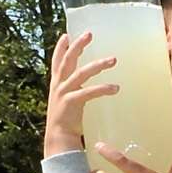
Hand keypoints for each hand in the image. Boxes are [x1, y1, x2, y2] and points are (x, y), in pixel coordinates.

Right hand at [44, 31, 118, 157]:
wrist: (58, 138)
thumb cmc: (65, 121)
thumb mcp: (66, 101)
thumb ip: (73, 90)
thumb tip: (83, 84)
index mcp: (56, 84)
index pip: (57, 61)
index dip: (61, 48)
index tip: (67, 35)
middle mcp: (58, 85)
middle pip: (68, 60)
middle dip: (78, 46)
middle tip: (89, 34)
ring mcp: (63, 93)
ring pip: (81, 73)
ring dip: (98, 65)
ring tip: (113, 60)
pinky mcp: (71, 102)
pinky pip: (89, 91)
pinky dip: (102, 88)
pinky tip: (115, 87)